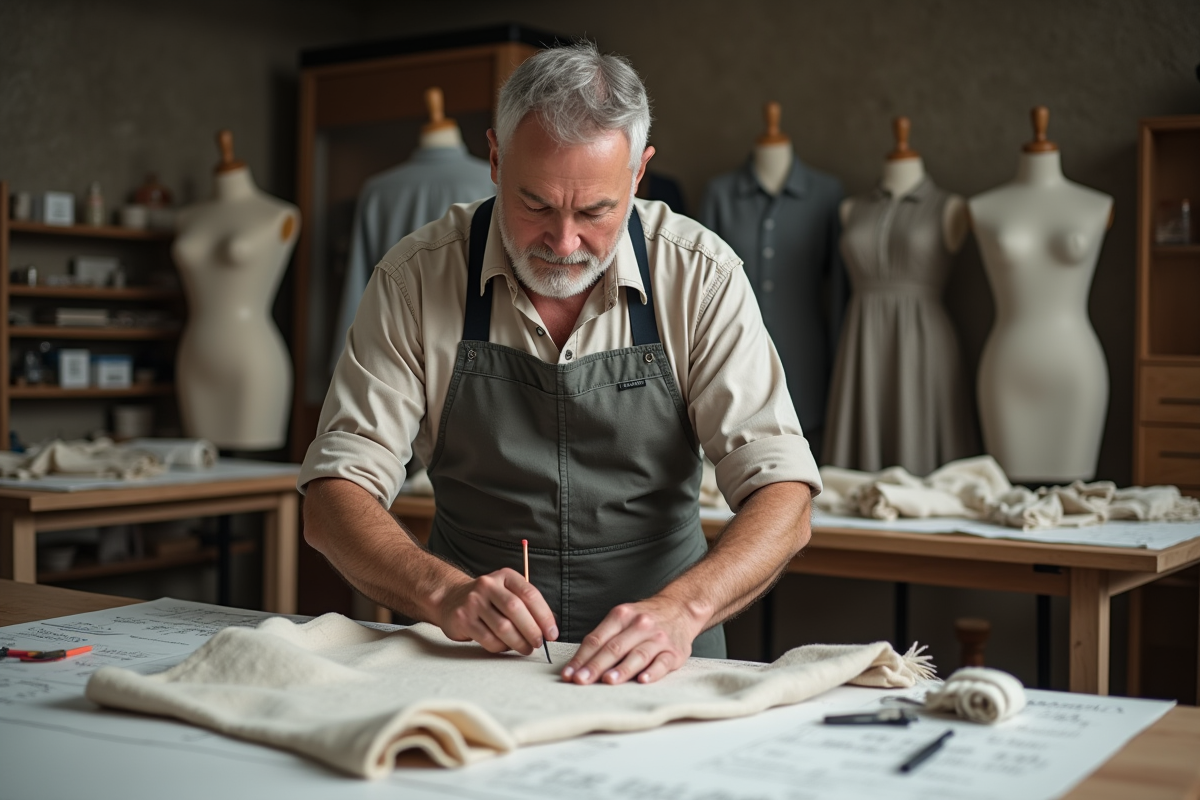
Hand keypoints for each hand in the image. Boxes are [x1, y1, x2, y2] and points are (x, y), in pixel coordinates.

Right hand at [437, 568, 557, 655]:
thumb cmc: (488, 600)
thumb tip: (551, 627)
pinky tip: (506, 647)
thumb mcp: (508, 593)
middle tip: (539, 643)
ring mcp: (473, 601)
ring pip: (503, 627)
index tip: (552, 633)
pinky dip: (501, 647)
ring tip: (526, 648)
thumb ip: (528, 605)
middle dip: (532, 631)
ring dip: (519, 643)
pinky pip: (488, 639)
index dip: (544, 616)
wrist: (451, 599)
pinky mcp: (463, 619)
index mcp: (505, 576)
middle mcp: (488, 585)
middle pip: (516, 609)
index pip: (530, 594)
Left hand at [561, 597, 701, 684]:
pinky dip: (653, 672)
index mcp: (621, 616)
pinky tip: (643, 680)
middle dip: (595, 666)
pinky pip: (663, 663)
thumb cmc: (644, 619)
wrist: (681, 609)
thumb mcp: (623, 618)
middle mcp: (640, 625)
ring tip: (608, 681)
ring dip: (622, 669)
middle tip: (581, 681)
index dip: (581, 658)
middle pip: (614, 648)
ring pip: (638, 655)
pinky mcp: (675, 652)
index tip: (569, 674)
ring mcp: (658, 638)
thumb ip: (603, 638)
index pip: (597, 639)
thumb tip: (579, 665)